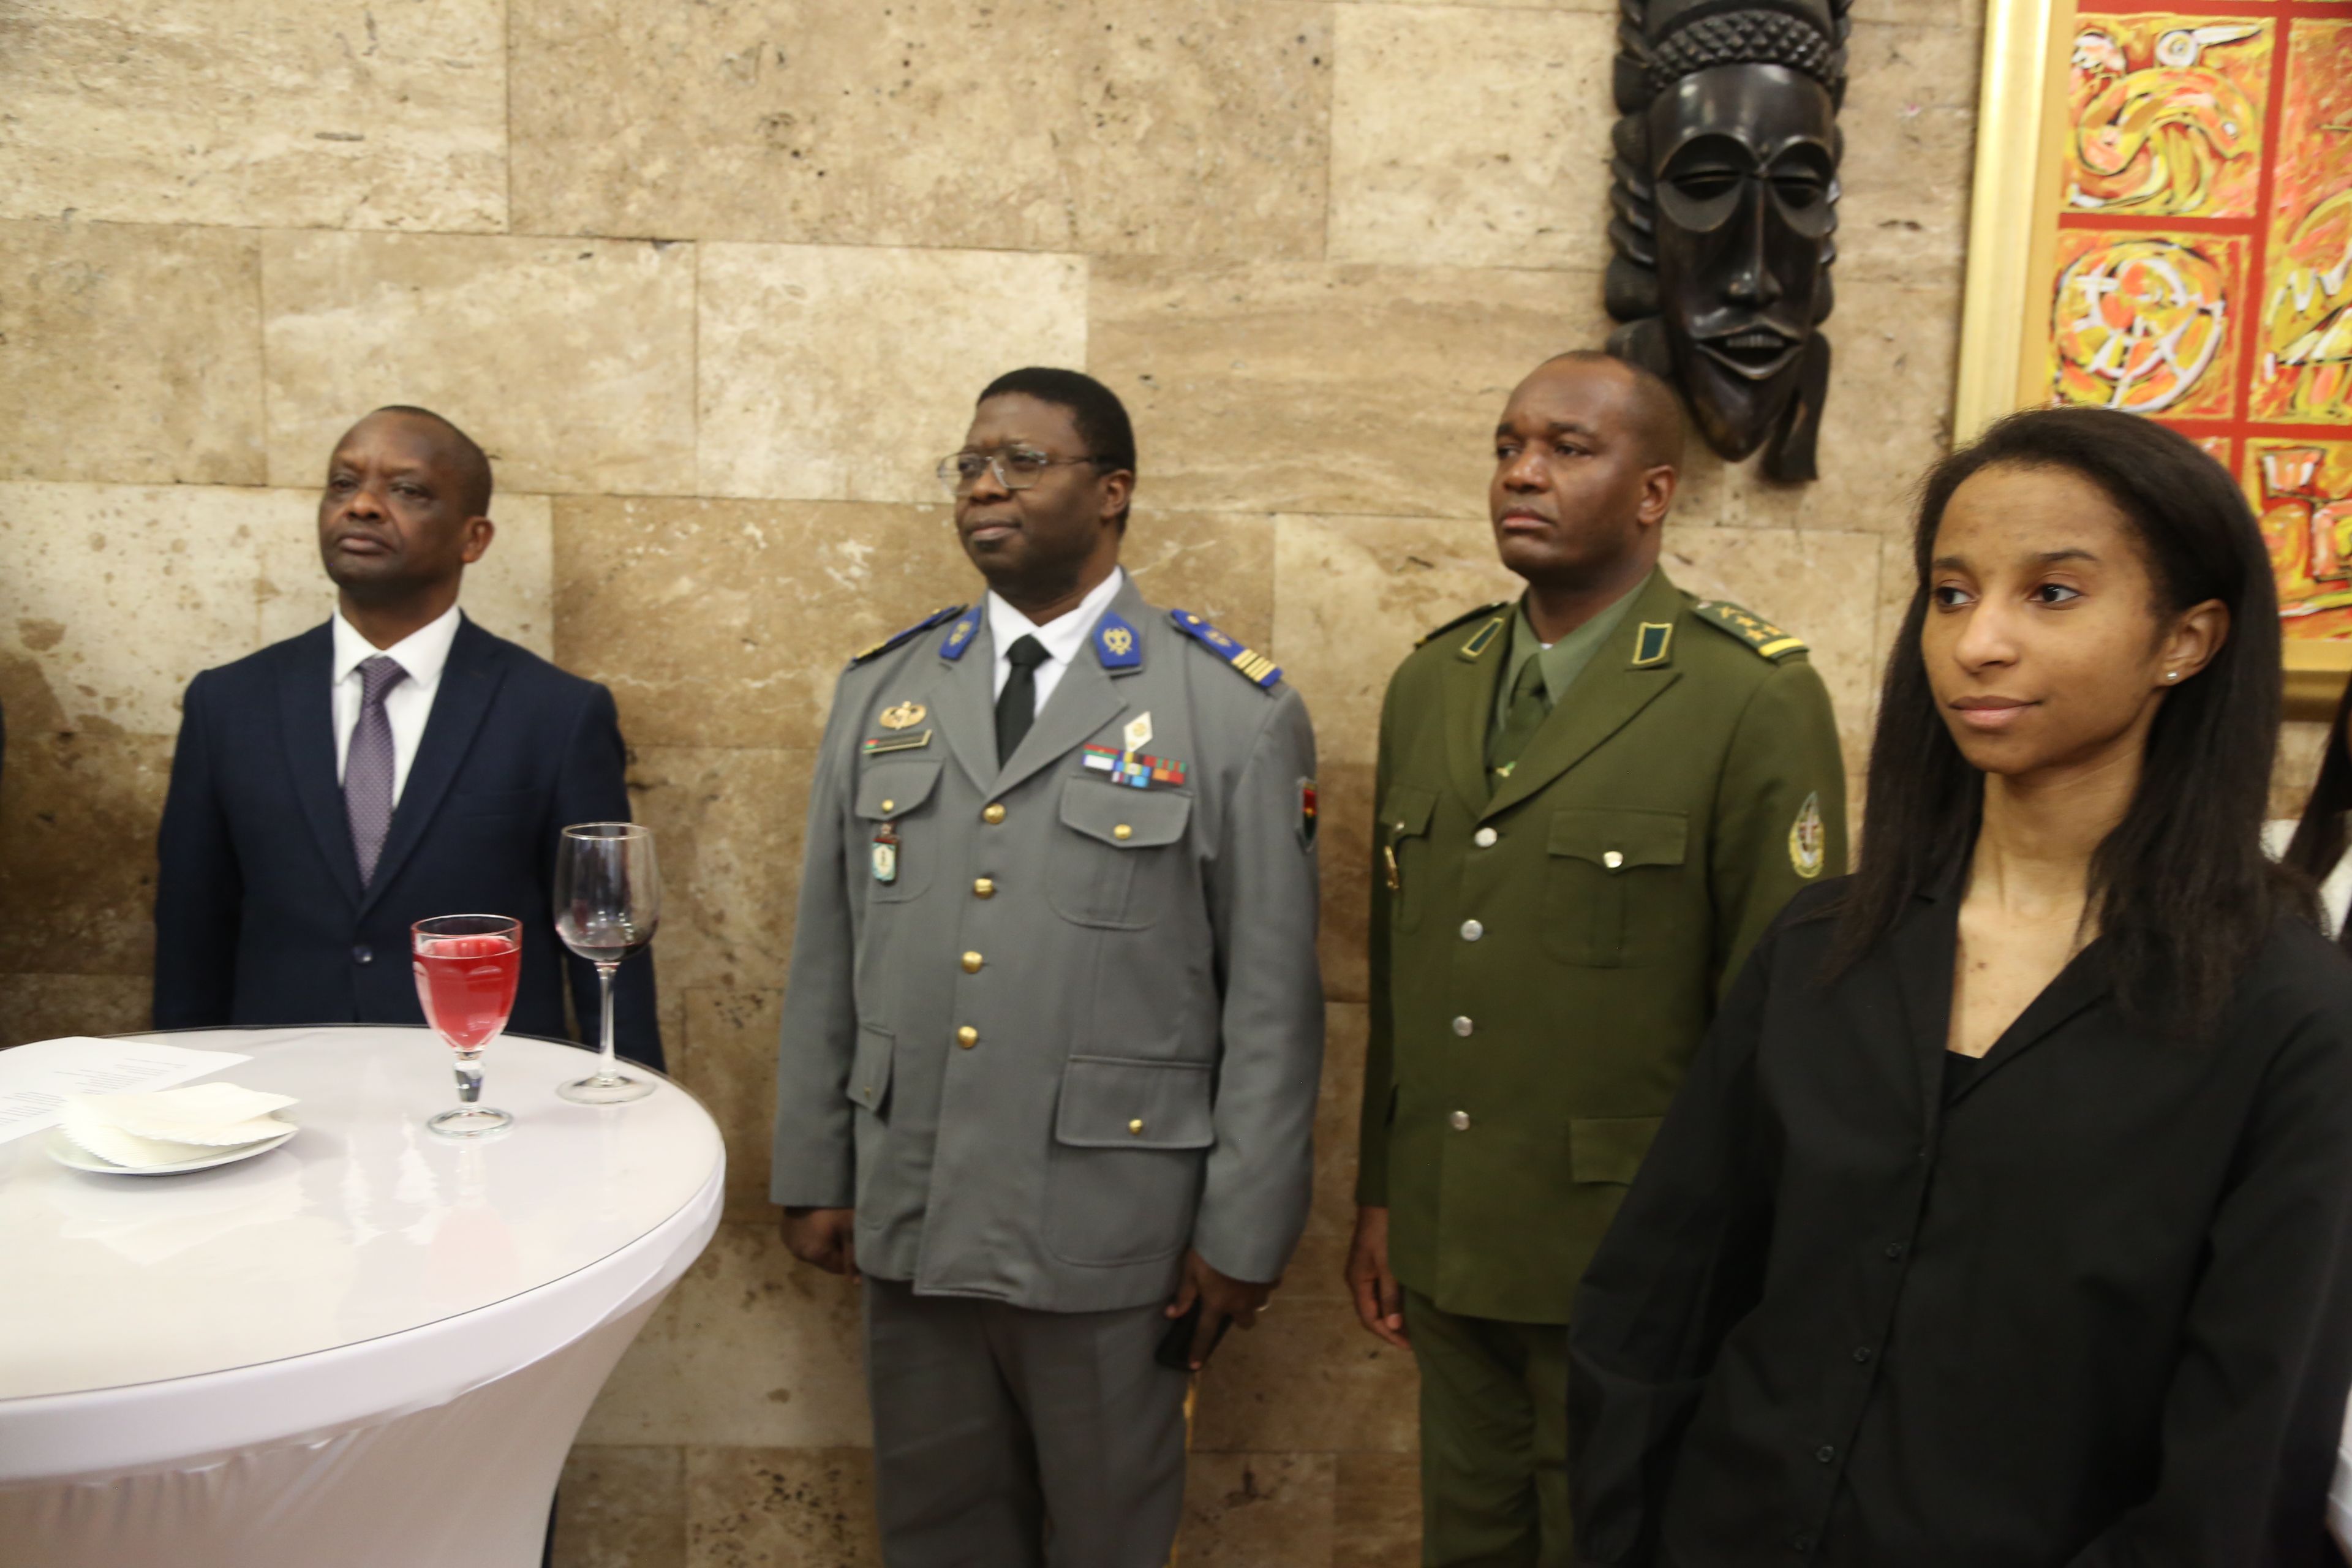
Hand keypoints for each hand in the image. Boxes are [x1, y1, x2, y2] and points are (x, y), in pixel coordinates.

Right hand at [781, 1206, 859, 1279]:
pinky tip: (817, 1219)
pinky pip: (803, 1240)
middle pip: (825, 1260)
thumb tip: (856, 1283)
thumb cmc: (834, 1205)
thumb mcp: (849, 1228)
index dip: (849, 1255)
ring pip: (814, 1251)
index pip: (839, 1268)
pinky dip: (811, 1234)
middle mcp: (798, 1254)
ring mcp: (788, 1242)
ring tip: (830, 1221)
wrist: (810, 1181)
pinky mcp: (784, 1231)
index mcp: (814, 1255)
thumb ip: (853, 1256)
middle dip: (836, 1248)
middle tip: (842, 1227)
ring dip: (823, 1241)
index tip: (853, 1239)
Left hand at [1164, 1248, 1274, 1370]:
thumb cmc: (1213, 1251)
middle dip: (1239, 1317)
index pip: (1205, 1332)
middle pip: (1245, 1323)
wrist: (1245, 1233)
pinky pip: (1270, 1284)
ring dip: (1253, 1299)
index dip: (1199, 1349)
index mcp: (1217, 1304)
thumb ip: (1184, 1292)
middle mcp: (1240, 1304)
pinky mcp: (1273, 1278)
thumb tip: (1171, 1314)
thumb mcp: (1191, 1268)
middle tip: (1232, 1302)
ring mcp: (1260, 1292)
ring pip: (1259, 1305)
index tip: (1195, 1366)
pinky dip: (1263, 1280)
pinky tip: (1257, 1268)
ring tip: (1246, 1283)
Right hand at [1346, 1206, 1408, 1348]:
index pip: (1369, 1318)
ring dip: (1392, 1316)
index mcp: (1357, 1282)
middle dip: (1390, 1328)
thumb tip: (1392, 1326)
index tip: (1409, 1346)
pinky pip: (1381, 1291)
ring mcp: (1365, 1271)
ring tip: (1412, 1327)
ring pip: (1377, 1302)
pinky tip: (1406, 1305)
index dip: (1387, 1334)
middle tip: (1413, 1340)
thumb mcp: (1389, 1265)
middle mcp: (1358, 1280)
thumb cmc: (1385, 1232)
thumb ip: (1390, 1295)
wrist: (1382, 1201)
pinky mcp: (1374, 1263)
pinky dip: (1393, 1302)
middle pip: (1371, 1312)